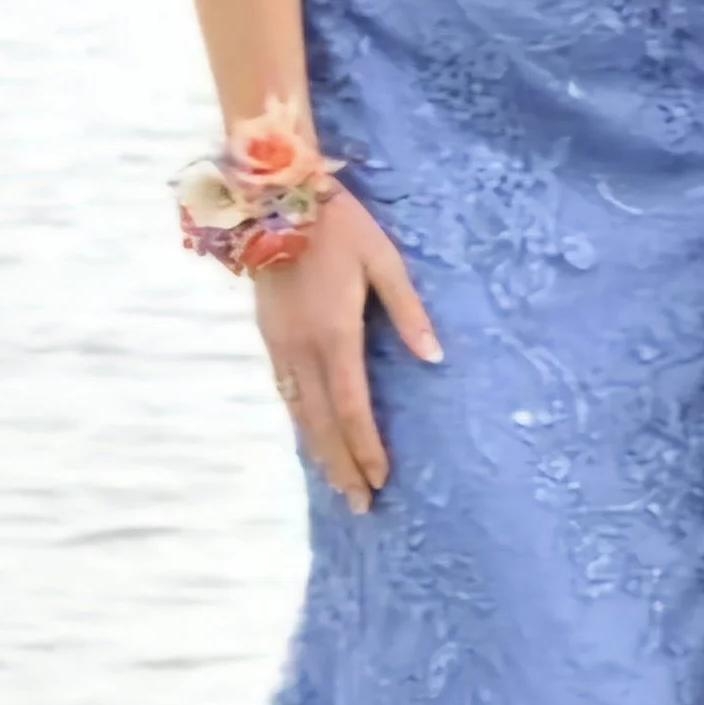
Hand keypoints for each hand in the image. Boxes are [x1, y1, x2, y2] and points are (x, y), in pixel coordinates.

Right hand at [255, 187, 440, 511]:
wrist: (275, 198)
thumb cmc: (340, 225)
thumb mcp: (385, 261)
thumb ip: (408, 312)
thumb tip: (434, 358)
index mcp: (334, 334)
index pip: (352, 408)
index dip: (366, 447)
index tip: (381, 480)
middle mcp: (302, 349)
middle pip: (322, 424)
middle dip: (342, 467)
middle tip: (361, 506)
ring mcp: (280, 345)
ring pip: (300, 414)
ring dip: (320, 453)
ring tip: (338, 485)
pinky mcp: (268, 337)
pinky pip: (286, 393)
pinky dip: (301, 423)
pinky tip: (311, 438)